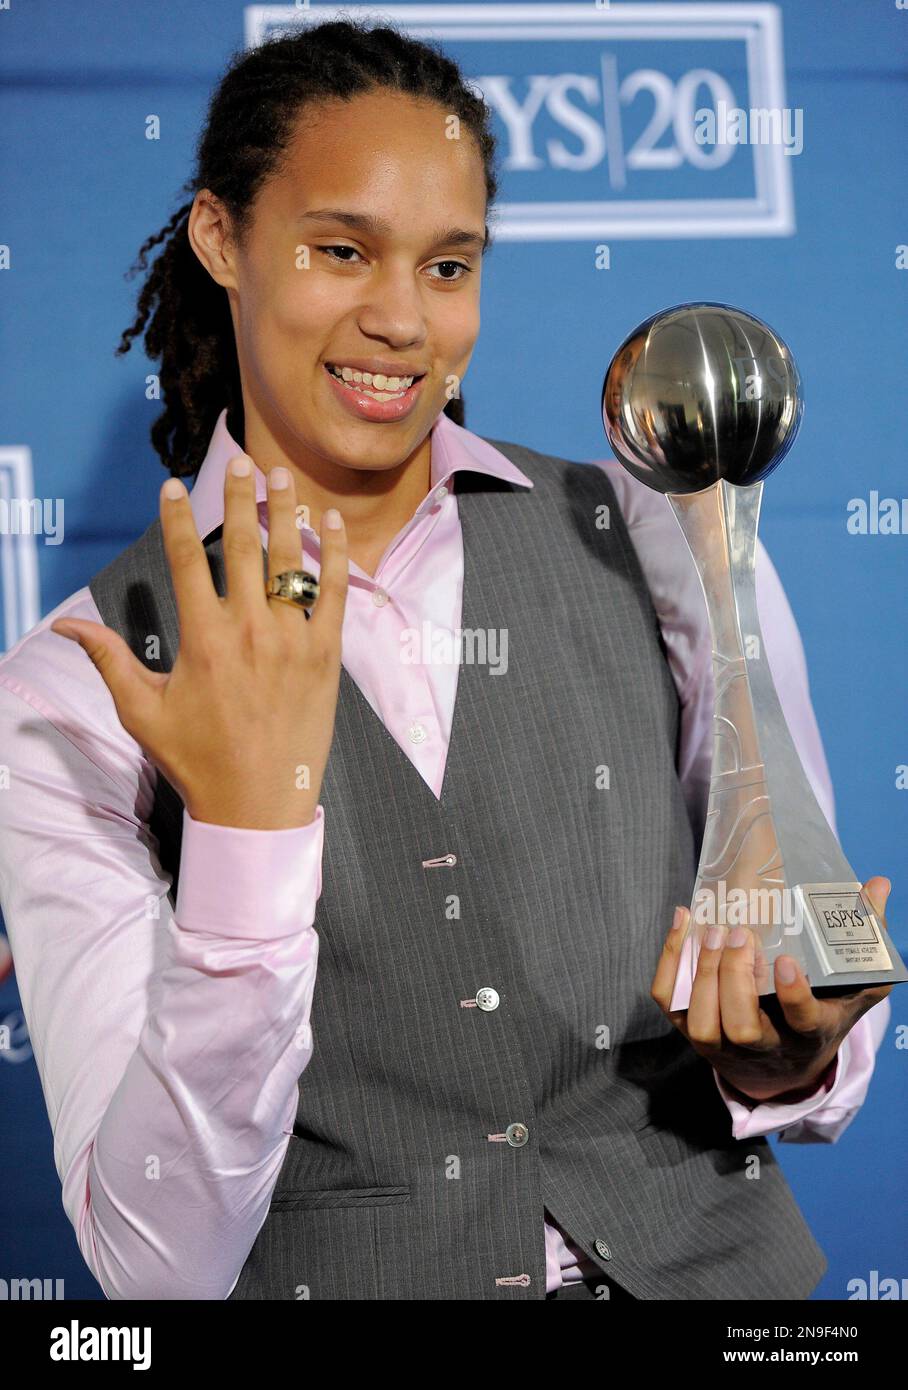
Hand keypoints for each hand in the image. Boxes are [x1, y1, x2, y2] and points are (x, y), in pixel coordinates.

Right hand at [51, 454, 347, 829]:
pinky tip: (330, 523)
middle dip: (240, 496)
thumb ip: (108, 661)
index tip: (173, 485)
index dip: (179, 517)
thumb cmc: (198, 761)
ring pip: (290, 562)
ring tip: (283, 474)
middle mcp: (250, 631)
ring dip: (287, 512)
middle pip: (244, 546)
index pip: (189, 560)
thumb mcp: (142, 711)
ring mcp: (293, 640)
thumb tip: (64, 628)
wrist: (260, 805)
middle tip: (240, 460)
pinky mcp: (326, 655)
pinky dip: (333, 556)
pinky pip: (333, 594)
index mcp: (203, 639)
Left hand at [651, 877, 893, 1102]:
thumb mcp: (856, 984)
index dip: (791, 995)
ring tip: (712, 931)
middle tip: (740, 933)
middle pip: (742, 1025)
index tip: (786, 961)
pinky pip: (671, 1002)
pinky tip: (684, 923)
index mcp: (809, 1033)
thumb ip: (868, 937)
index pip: (800, 1023)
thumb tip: (879, 884)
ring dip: (703, 974)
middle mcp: (764, 1045)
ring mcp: (723, 1043)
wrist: (784, 1068)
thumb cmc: (824, 1011)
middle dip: (736, 978)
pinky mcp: (691, 1031)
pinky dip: (670, 963)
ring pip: (703, 1023)